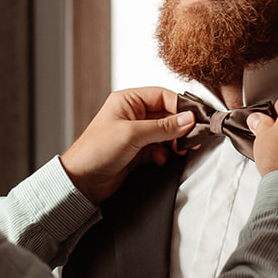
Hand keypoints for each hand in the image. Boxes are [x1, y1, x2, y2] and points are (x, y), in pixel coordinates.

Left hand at [60, 87, 195, 203]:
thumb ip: (163, 127)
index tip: (196, 118)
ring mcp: (135, 134)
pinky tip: (160, 159)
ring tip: (180, 150)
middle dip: (180, 127)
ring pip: (165, 133)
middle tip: (192, 137)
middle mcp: (132, 114)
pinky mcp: (137, 152)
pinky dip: (163, 154)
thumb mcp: (133, 134)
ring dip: (174, 142)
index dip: (181, 106)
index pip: (163, 96)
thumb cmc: (95, 151)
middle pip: (167, 115)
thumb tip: (188, 119)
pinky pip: (159, 149)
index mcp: (128, 101)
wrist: (81, 182)